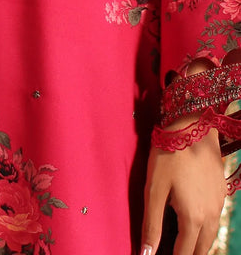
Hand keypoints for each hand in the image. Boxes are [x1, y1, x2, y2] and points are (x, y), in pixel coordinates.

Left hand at [140, 127, 226, 254]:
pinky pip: (215, 221)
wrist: (192, 127)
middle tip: (172, 252)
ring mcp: (219, 204)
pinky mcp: (222, 192)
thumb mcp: (154, 189)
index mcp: (193, 218)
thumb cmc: (168, 156)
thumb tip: (146, 254)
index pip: (185, 254)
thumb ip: (152, 224)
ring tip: (182, 244)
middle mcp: (211, 216)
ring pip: (210, 237)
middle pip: (201, 249)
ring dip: (197, 245)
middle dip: (187, 254)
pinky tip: (193, 222)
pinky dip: (205, 230)